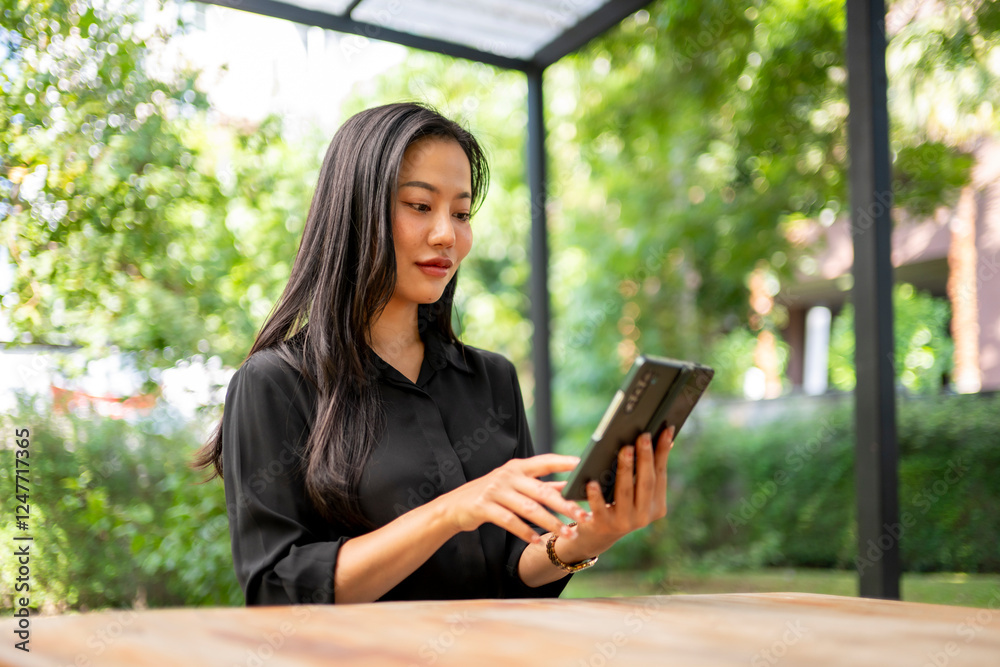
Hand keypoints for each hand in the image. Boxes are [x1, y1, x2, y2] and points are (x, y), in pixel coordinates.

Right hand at [438, 454, 589, 545]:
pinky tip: (537, 542)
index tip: (584, 466)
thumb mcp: (515, 485)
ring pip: (528, 508)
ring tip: (566, 533)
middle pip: (541, 490)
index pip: (544, 461)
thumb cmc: (492, 494)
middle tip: (584, 516)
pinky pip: (509, 521)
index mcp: (517, 467)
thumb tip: (571, 485)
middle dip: (565, 504)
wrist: (455, 506)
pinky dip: (524, 532)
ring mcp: (495, 490)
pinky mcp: (484, 506)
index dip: (564, 463)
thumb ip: (541, 485)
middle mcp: (507, 476)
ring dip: (549, 522)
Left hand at [558, 426, 674, 559]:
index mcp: (656, 506)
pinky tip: (592, 481)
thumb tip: (664, 438)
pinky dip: (596, 496)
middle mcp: (644, 516)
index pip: (660, 474)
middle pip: (646, 483)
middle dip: (645, 458)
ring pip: (625, 493)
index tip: (665, 430)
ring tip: (624, 450)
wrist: (598, 535)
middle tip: (643, 436)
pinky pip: (600, 508)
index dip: (663, 452)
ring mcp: (624, 523)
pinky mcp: (603, 526)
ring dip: (625, 470)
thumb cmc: (619, 504)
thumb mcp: (637, 491)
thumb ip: (647, 470)